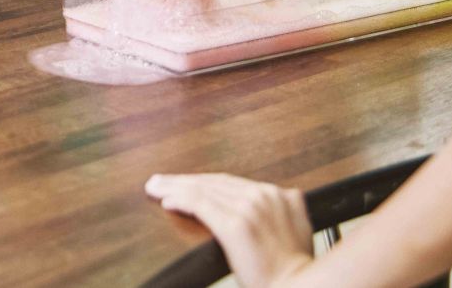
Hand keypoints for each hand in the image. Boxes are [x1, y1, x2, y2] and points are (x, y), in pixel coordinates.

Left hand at [145, 173, 315, 286]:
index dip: (203, 181)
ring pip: (203, 190)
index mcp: (281, 196)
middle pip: (215, 182)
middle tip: (161, 180)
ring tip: (156, 188)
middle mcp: (265, 196)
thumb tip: (267, 203)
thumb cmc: (295, 271)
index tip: (185, 182)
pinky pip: (200, 205)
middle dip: (184, 181)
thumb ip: (280, 212)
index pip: (231, 182)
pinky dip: (180, 200)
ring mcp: (250, 208)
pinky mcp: (236, 225)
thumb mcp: (296, 232)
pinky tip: (166, 201)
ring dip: (175, 188)